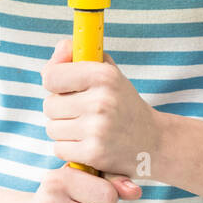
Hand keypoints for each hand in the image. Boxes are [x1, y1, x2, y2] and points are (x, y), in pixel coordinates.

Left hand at [41, 38, 160, 178]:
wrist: (153, 142)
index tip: (65, 87)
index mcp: (104, 76)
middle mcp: (101, 101)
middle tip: (83, 112)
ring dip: (64, 130)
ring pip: (52, 128)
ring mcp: (97, 129)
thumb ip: (78, 55)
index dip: (54, 82)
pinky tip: (88, 144)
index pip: (51, 76)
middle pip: (49, 105)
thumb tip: (58, 49)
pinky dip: (69, 149)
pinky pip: (59, 148)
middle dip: (61, 110)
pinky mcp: (94, 153)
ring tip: (88, 128)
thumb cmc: (122, 104)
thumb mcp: (108, 72)